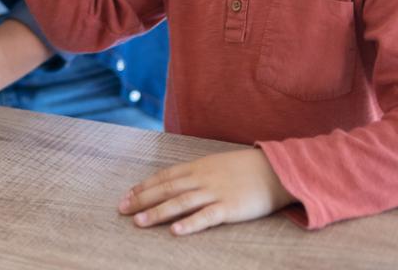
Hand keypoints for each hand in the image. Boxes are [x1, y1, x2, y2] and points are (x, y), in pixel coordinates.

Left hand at [118, 149, 294, 235]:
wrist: (276, 170)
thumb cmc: (245, 168)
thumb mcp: (216, 164)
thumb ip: (196, 173)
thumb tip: (175, 182)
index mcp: (198, 167)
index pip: (164, 177)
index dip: (144, 186)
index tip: (127, 195)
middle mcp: (202, 178)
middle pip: (166, 189)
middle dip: (142, 200)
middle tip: (121, 210)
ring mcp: (215, 193)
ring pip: (180, 203)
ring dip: (157, 213)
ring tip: (139, 222)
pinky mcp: (229, 208)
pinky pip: (206, 217)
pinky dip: (189, 224)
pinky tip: (174, 232)